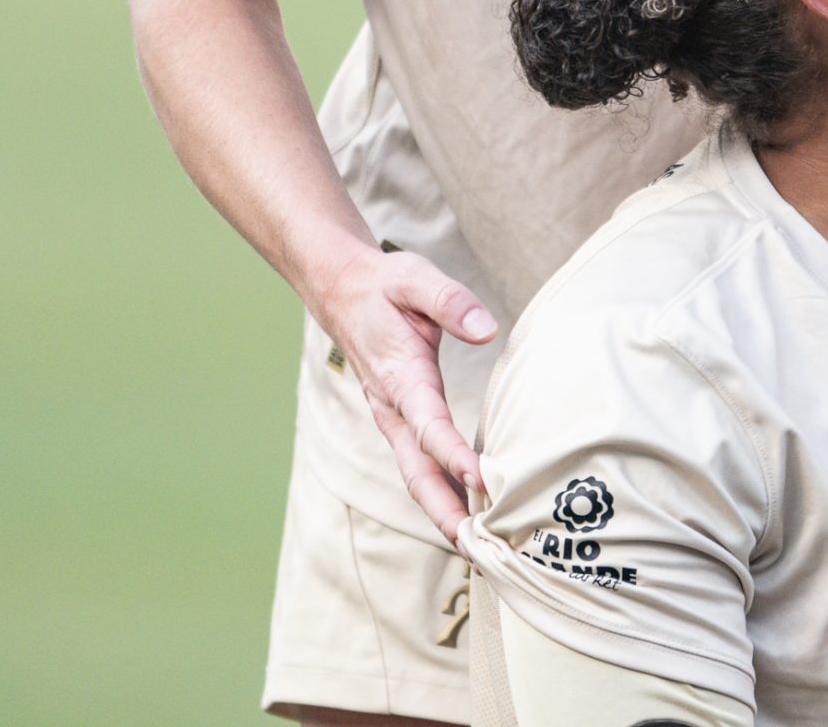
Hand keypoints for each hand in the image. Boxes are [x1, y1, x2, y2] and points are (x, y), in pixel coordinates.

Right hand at [309, 240, 497, 540]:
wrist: (342, 290)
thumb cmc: (384, 286)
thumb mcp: (416, 280)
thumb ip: (451, 304)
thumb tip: (485, 329)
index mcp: (400, 377)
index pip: (430, 425)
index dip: (454, 456)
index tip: (482, 481)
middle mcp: (393, 408)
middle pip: (417, 471)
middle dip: (445, 510)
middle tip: (478, 546)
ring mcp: (393, 418)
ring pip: (416, 475)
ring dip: (443, 509)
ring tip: (478, 546)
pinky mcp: (400, 419)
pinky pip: (419, 463)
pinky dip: (440, 491)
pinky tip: (466, 510)